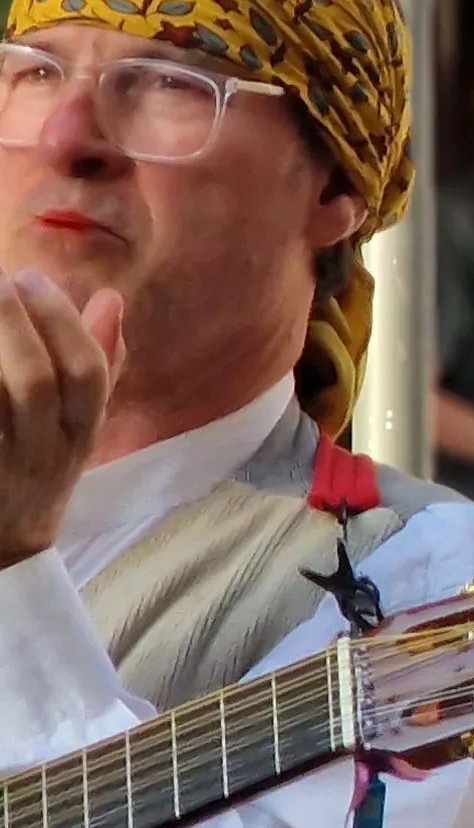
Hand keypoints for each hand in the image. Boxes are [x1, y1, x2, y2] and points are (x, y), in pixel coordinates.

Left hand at [0, 273, 121, 569]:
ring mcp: (1, 466)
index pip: (86, 378)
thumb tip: (110, 298)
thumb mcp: (78, 427)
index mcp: (77, 437)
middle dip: (15, 327)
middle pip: (35, 385)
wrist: (4, 550)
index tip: (33, 277)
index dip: (62, 325)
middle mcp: (41, 454)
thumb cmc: (40, 472)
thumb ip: (100, 365)